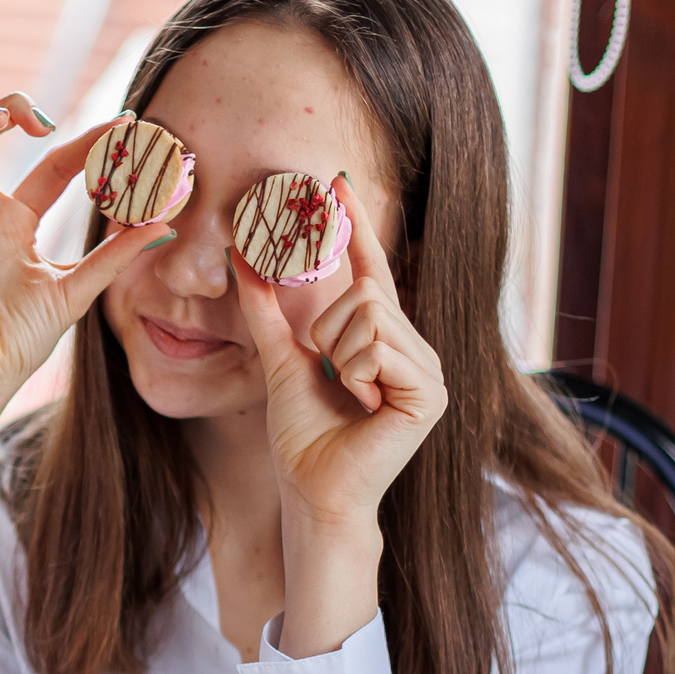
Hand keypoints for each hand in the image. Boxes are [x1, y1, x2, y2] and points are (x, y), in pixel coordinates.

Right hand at [0, 95, 181, 418]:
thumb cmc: (18, 342)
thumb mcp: (78, 289)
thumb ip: (116, 255)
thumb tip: (167, 224)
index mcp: (18, 222)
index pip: (56, 164)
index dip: (89, 141)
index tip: (128, 123)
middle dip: (19, 107)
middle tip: (50, 118)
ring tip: (4, 120)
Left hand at [231, 174, 446, 529]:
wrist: (312, 489)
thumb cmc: (303, 435)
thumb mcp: (280, 359)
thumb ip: (266, 310)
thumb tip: (243, 257)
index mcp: (384, 338)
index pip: (370, 271)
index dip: (355, 228)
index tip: (337, 184)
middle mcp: (415, 347)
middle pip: (365, 292)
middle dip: (329, 334)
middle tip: (332, 378)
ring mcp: (430, 370)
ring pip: (370, 316)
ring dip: (340, 357)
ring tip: (349, 396)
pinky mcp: (431, 392)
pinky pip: (379, 347)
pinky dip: (356, 376)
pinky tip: (364, 406)